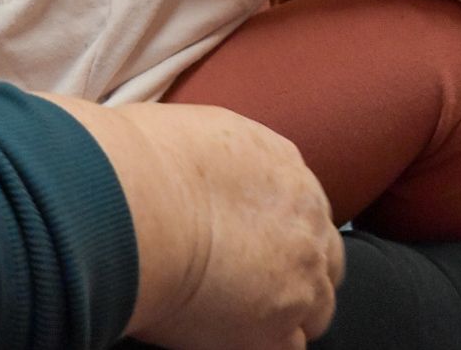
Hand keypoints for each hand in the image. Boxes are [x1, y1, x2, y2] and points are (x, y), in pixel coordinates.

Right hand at [49, 98, 342, 348]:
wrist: (135, 203)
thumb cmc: (145, 162)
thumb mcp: (198, 132)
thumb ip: (221, 158)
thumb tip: (200, 172)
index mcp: (285, 165)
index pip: (304, 208)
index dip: (282, 231)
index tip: (256, 243)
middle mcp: (305, 219)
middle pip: (324, 258)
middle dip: (298, 273)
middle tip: (257, 284)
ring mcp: (300, 277)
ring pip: (317, 309)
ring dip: (287, 313)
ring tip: (241, 315)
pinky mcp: (276, 330)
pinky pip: (289, 349)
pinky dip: (266, 344)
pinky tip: (233, 336)